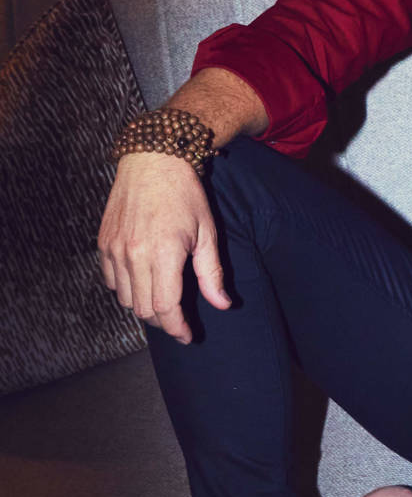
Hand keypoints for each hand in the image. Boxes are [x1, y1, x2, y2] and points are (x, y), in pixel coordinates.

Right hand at [98, 153, 230, 343]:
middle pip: (144, 309)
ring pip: (125, 299)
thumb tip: (223, 305)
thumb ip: (213, 273)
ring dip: (143, 306)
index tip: (187, 336)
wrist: (152, 160)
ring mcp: (114, 249)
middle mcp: (133, 254)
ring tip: (162, 300)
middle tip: (178, 319)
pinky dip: (125, 289)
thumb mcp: (207, 232)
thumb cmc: (185, 194)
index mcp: (163, 253)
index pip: (166, 307)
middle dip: (163, 321)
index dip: (177, 328)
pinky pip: (111, 282)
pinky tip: (142, 281)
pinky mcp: (103, 243)